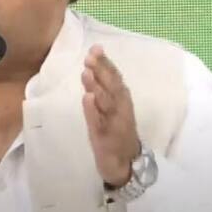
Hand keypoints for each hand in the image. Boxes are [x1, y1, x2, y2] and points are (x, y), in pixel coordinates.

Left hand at [81, 45, 139, 187]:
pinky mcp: (106, 137)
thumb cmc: (116, 131)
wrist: (125, 163)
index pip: (115, 77)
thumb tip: (91, 66)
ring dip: (97, 87)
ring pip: (106, 103)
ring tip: (86, 73)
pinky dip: (93, 111)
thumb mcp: (110, 108)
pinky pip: (99, 123)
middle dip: (101, 71)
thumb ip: (102, 89)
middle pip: (112, 86)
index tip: (96, 47)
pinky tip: (87, 99)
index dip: (106, 62)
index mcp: (122, 99)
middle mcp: (121, 108)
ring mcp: (115, 123)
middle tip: (89, 57)